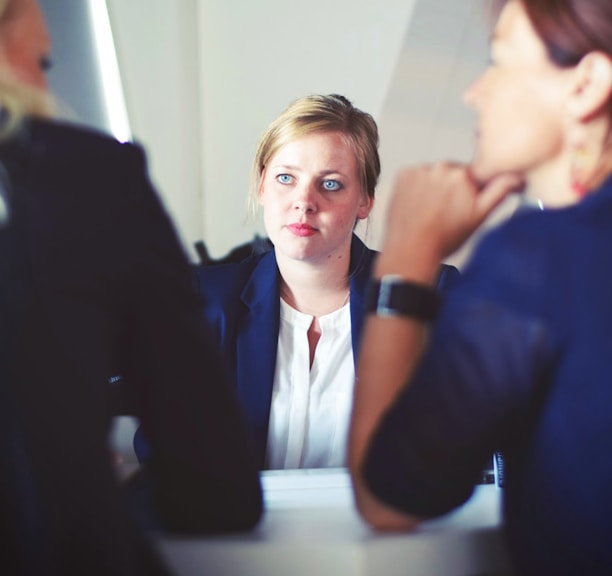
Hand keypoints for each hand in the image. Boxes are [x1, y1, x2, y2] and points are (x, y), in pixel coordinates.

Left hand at [381, 163, 521, 270]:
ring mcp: (419, 171)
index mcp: (463, 174)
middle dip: (451, 188)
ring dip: (432, 187)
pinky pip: (414, 176)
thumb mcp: (480, 216)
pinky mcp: (402, 176)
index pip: (472, 175)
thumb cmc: (444, 238)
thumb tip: (516, 176)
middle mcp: (440, 167)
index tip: (462, 205)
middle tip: (445, 212)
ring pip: (432, 175)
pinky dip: (415, 187)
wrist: (411, 249)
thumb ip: (499, 191)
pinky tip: (417, 205)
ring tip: (430, 211)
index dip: (469, 191)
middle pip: (451, 173)